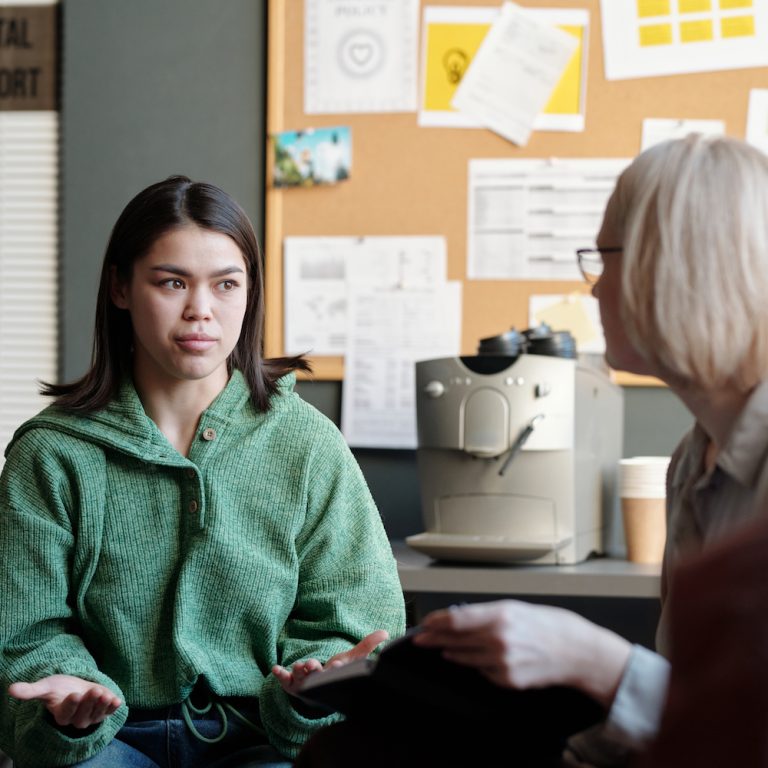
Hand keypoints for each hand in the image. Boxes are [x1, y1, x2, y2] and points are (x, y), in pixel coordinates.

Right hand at [8, 674, 122, 728]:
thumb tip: (11, 689)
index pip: (66, 714)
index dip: (71, 705)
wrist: (74, 686)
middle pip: (83, 716)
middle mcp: (76, 719)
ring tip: (105, 693)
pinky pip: (108, 712)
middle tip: (95, 690)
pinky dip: (113, 707)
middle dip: (89, 703)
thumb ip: (31, 691)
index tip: (75, 693)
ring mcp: (91, 717)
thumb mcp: (46, 687)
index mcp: (61, 715)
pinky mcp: (102, 711)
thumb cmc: (59, 688)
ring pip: (96, 716)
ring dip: (102, 706)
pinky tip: (117, 701)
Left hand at [272, 629, 388, 695]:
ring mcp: (304, 683)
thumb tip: (386, 632)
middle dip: (315, 670)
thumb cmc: (338, 671)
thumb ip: (368, 645)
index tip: (338, 664)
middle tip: (314, 664)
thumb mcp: (353, 658)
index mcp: (335, 675)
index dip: (337, 668)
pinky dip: (280, 675)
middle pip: (317, 676)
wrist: (322, 690)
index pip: (337, 672)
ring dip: (298, 670)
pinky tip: (275, 668)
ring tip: (299, 664)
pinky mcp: (291, 684)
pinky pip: (284, 681)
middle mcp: (319, 681)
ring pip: (300, 678)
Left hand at [413, 600, 630, 706]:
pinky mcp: (508, 680)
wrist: (577, 651)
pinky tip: (484, 658)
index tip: (425, 624)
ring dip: (452, 653)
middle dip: (435, 639)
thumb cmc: (549, 624)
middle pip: (455, 640)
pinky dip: (480, 665)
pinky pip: (484, 672)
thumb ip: (486, 614)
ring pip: (465, 659)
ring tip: (444, 648)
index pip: (456, 619)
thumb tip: (458, 619)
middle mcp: (498, 640)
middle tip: (421, 639)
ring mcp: (503, 663)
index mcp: (500, 616)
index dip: (436, 622)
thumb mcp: (515, 608)